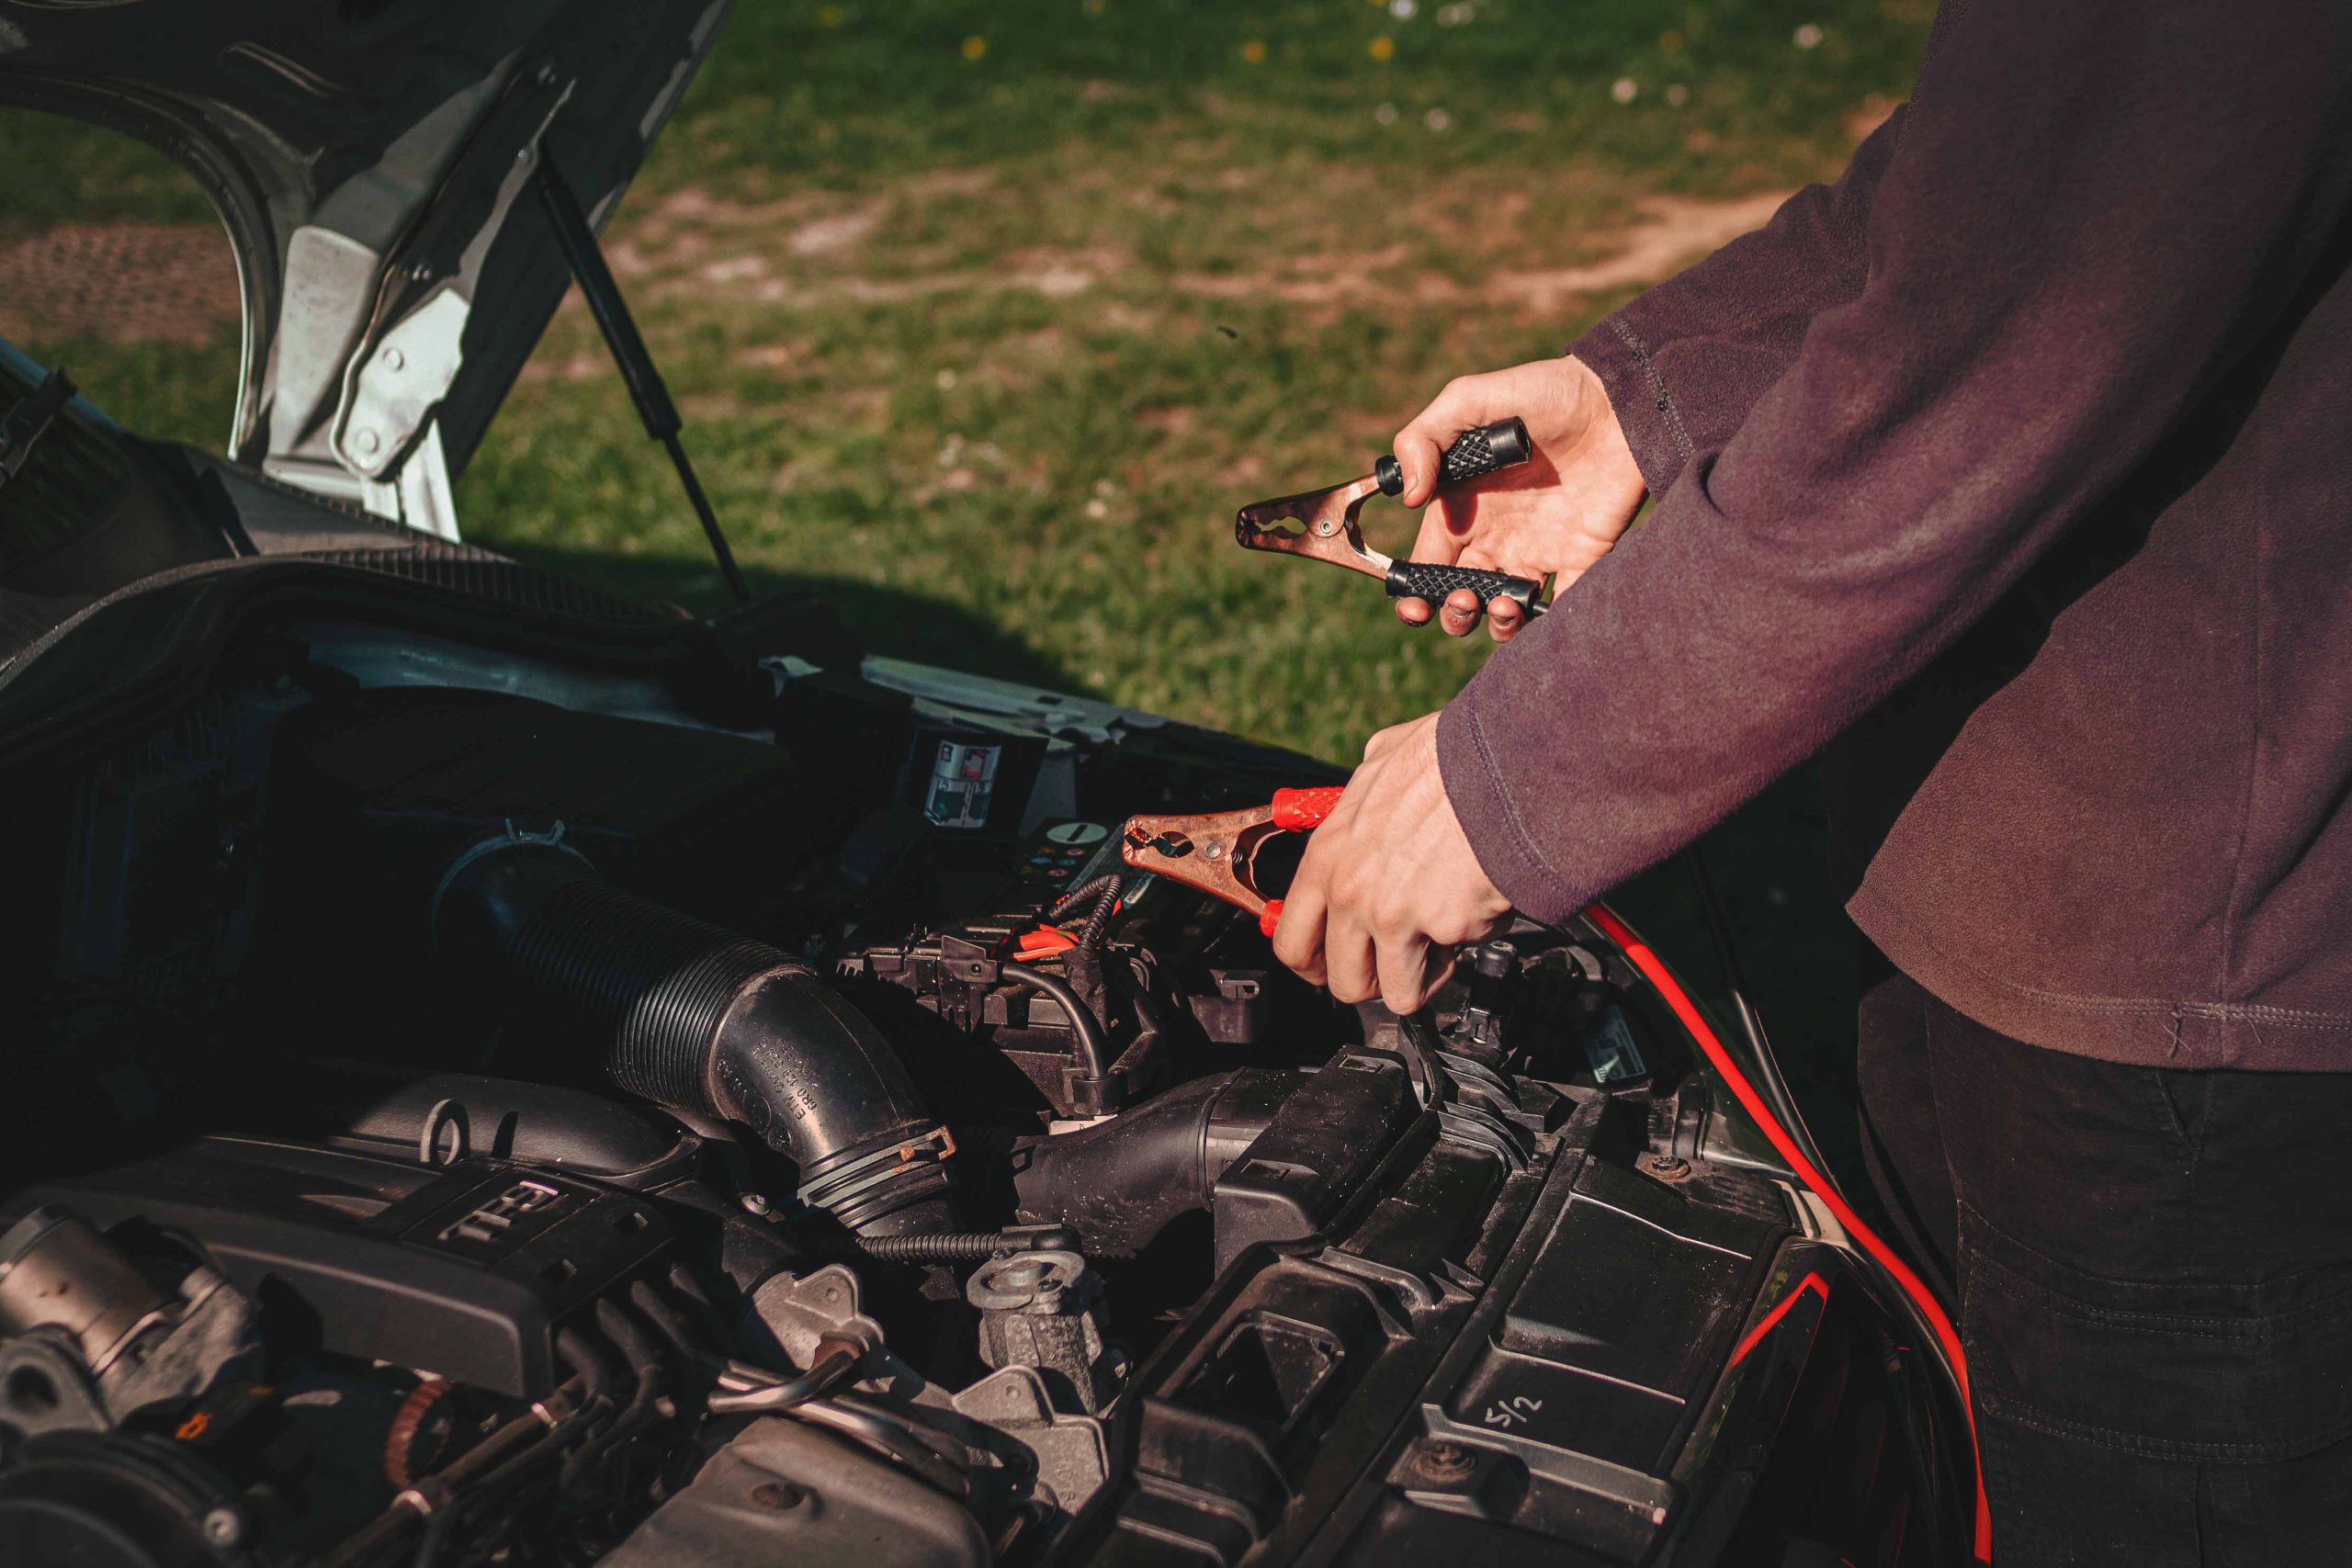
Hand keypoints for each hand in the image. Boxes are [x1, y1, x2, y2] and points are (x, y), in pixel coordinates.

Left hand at [1270, 713, 1510, 1014]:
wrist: (1507, 765)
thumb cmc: (1451, 758)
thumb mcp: (1381, 763)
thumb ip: (1363, 798)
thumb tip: (1370, 796)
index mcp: (1328, 856)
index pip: (1291, 940)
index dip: (1314, 964)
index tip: (1332, 966)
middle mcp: (1352, 893)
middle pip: (1344, 982)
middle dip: (1373, 981)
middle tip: (1395, 962)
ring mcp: (1395, 916)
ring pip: (1398, 993)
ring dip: (1422, 976)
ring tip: (1442, 938)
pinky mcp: (1445, 929)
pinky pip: (1456, 960)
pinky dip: (1469, 942)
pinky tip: (1476, 904)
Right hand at [1390, 355, 1645, 640]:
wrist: (1620, 397)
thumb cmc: (1542, 391)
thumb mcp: (1469, 399)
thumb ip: (1423, 439)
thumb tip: (1409, 499)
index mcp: (1462, 506)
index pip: (1427, 563)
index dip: (1414, 593)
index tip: (1415, 606)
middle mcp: (1496, 535)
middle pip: (1460, 597)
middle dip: (1454, 614)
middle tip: (1466, 599)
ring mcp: (1540, 549)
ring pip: (1504, 612)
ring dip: (1495, 624)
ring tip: (1504, 603)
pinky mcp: (1583, 557)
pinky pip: (1561, 606)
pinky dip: (1547, 624)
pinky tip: (1539, 610)